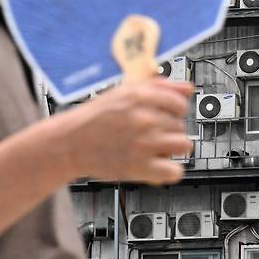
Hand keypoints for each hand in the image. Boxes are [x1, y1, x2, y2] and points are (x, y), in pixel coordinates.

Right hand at [61, 79, 193, 184]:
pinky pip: (175, 171)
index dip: (174, 110)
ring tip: (155, 148)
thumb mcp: (125, 91)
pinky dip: (169, 171)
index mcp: (142, 96)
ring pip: (183, 145)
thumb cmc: (96, 117)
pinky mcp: (141, 168)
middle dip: (168, 129)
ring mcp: (145, 144)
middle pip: (181, 124)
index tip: (165, 115)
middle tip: (150, 133)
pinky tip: (156, 165)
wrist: (71, 142)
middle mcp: (145, 118)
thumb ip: (159, 87)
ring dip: (172, 148)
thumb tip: (188, 89)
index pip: (180, 103)